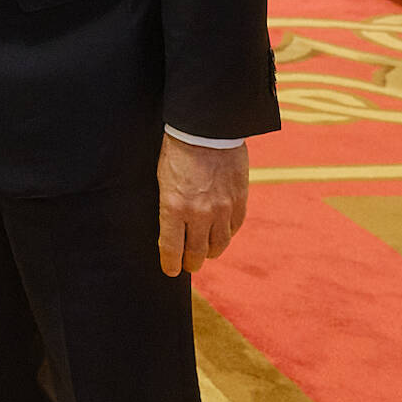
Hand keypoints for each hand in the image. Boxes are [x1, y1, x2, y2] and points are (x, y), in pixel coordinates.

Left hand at [156, 135, 248, 275]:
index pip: (171, 247)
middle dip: (190, 262)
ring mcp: (222, 209)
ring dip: (210, 252)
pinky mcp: (239, 201)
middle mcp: (199, 213)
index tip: (170, 270)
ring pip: (218, 244)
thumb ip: (168, 206)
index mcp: (174, 207)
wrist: (206, 131)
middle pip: (196, 251)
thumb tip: (170, 226)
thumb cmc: (176, 151)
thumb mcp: (162, 179)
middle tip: (187, 266)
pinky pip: (234, 228)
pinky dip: (226, 235)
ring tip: (204, 255)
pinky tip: (220, 236)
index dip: (170, 262)